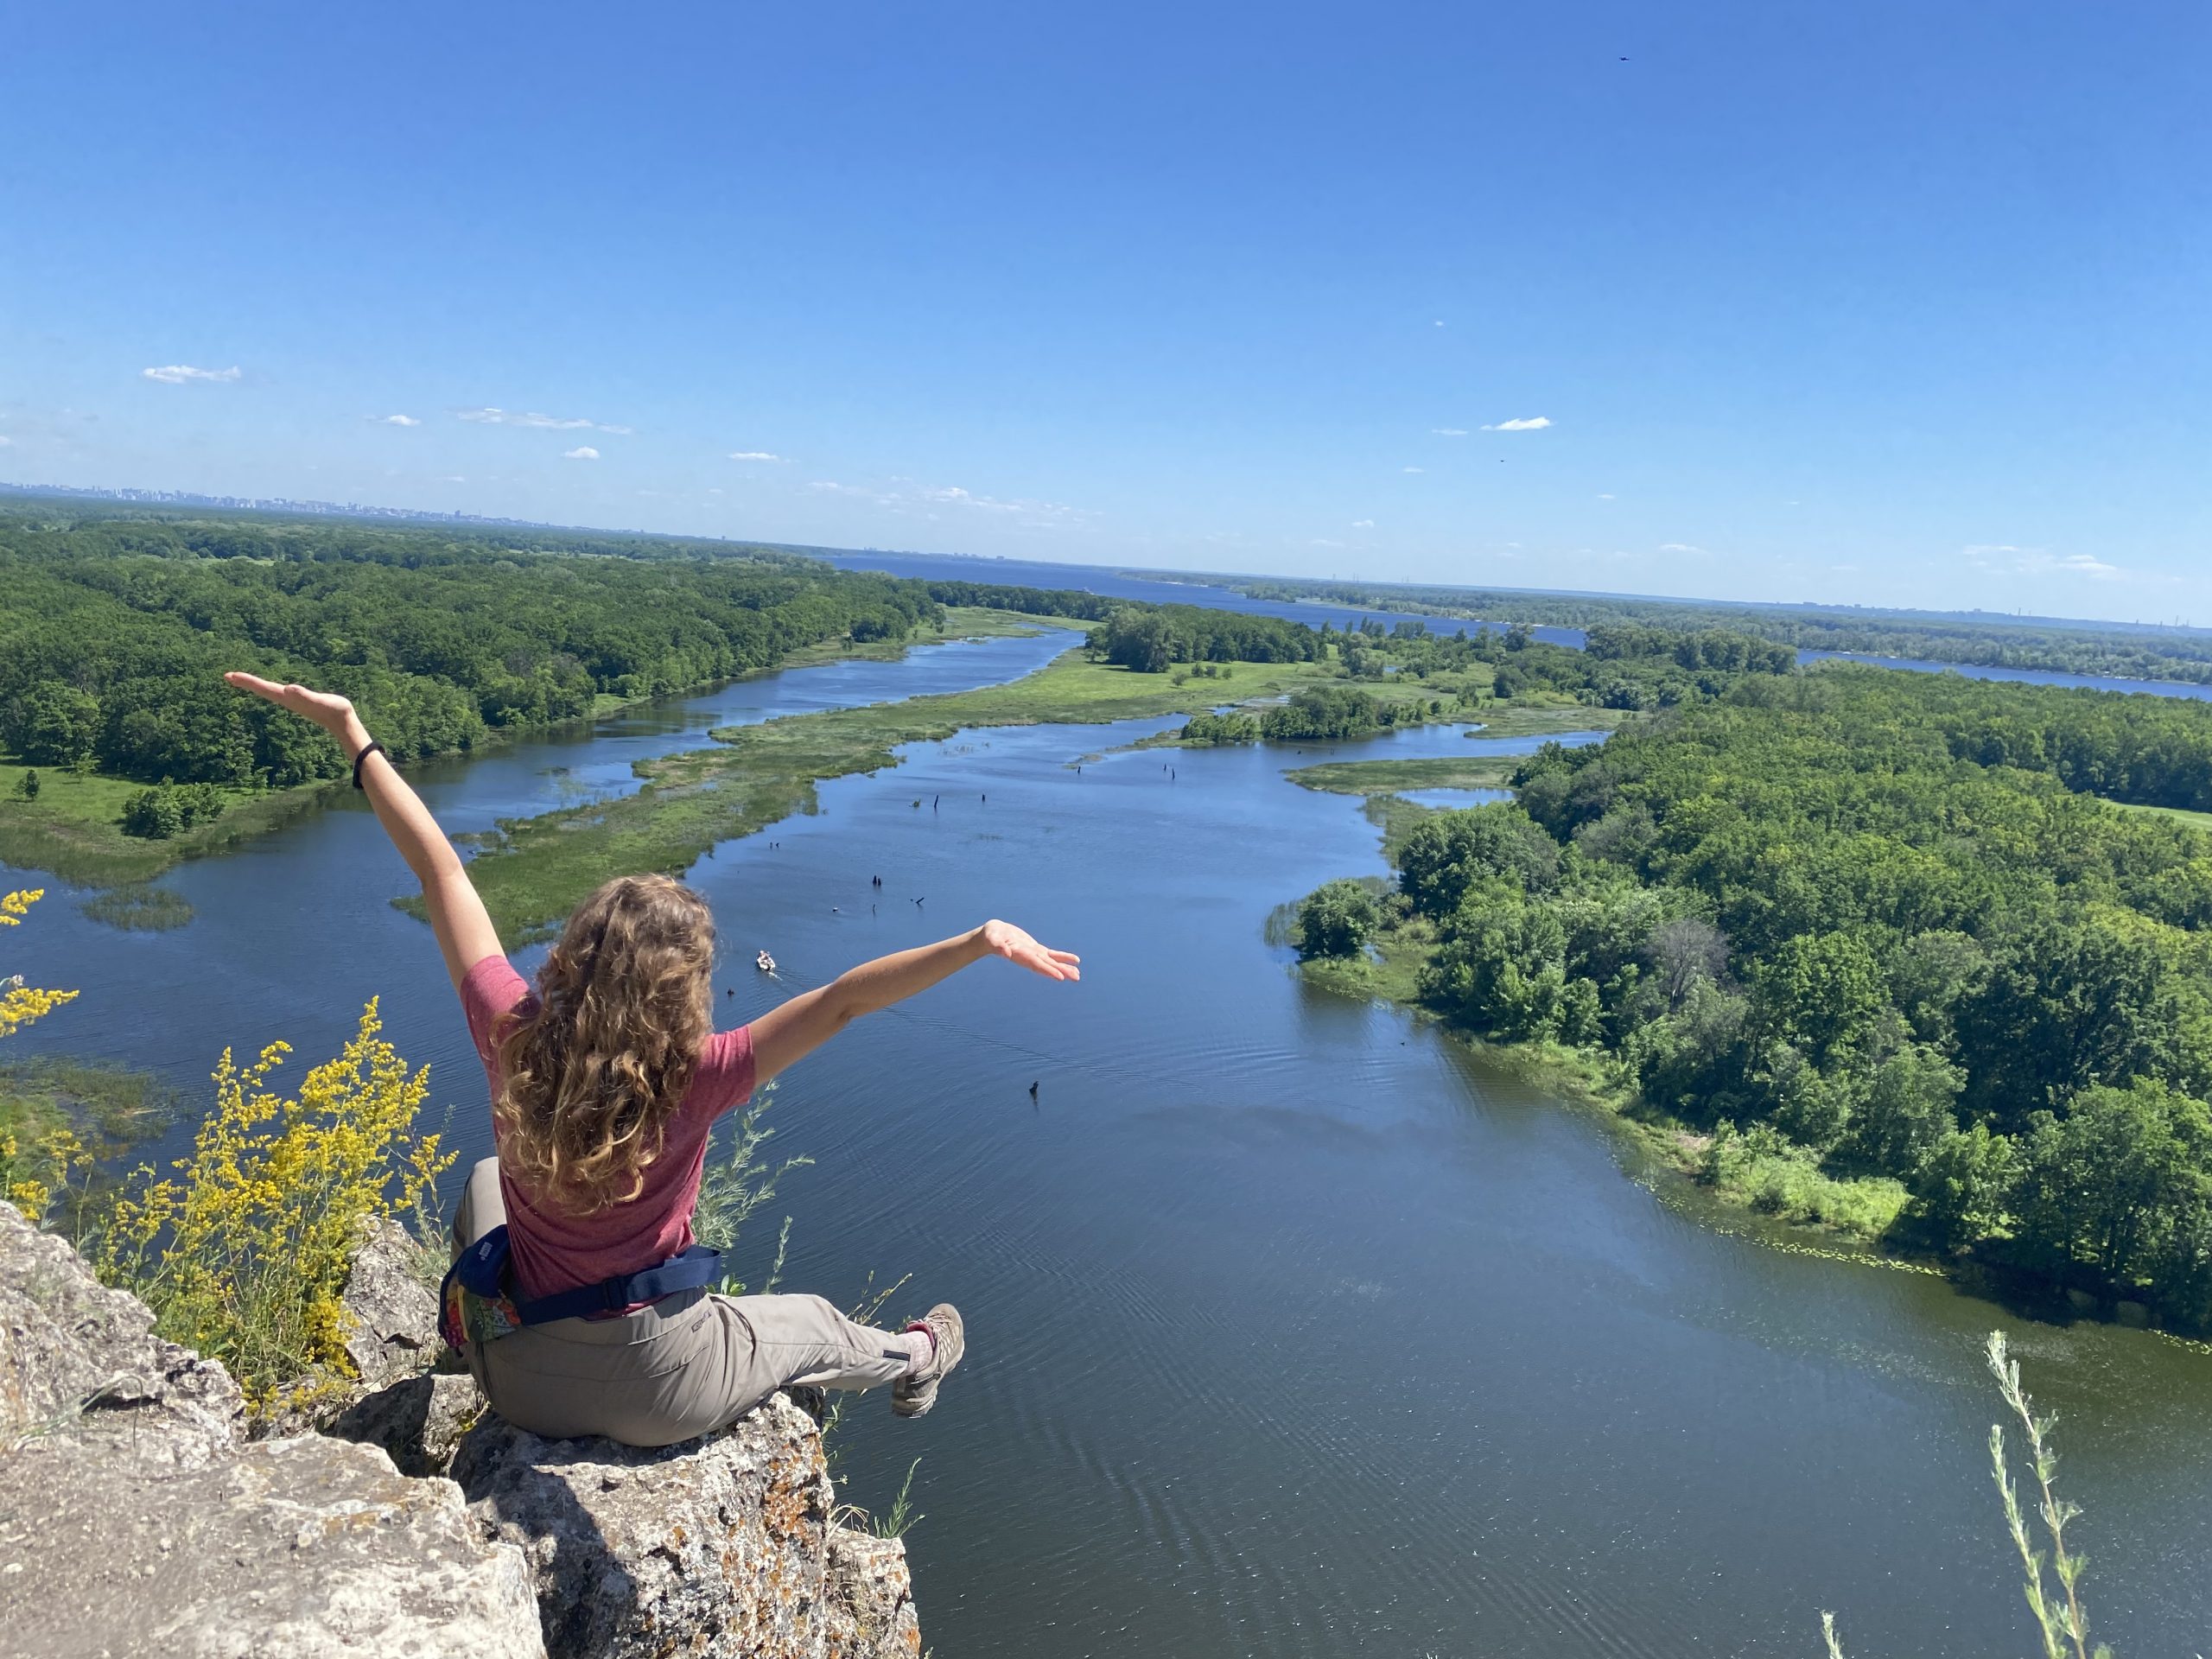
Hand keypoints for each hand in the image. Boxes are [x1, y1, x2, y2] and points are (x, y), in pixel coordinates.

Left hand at [224, 672, 359, 743]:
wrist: (342, 722)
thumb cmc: (333, 710)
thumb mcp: (320, 700)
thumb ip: (304, 695)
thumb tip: (289, 688)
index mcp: (288, 698)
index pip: (263, 687)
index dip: (248, 681)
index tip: (231, 675)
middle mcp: (286, 699)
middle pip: (261, 690)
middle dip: (245, 682)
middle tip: (227, 676)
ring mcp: (291, 701)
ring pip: (267, 691)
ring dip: (254, 685)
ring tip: (241, 680)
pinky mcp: (298, 700)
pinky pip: (277, 692)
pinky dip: (267, 688)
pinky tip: (269, 688)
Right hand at [979, 920, 1080, 981]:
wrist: (991, 936)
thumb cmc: (990, 936)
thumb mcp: (992, 939)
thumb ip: (998, 946)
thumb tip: (1006, 953)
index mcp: (1020, 955)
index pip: (1036, 964)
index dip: (1048, 970)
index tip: (1060, 977)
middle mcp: (1029, 957)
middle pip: (1047, 965)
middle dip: (1061, 971)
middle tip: (1076, 978)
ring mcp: (1033, 954)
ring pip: (1051, 962)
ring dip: (1064, 967)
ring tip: (1077, 974)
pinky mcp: (1035, 949)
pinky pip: (1052, 954)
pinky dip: (1063, 957)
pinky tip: (1075, 960)